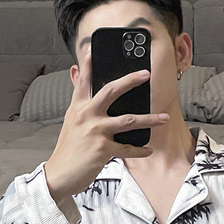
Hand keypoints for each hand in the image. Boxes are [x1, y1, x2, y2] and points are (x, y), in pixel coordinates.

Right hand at [44, 65, 168, 205]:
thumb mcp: (71, 123)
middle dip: (130, 80)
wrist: (59, 174)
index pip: (83, 81)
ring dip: (150, 119)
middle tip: (146, 74)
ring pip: (128, 120)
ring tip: (163, 118)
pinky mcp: (102, 148)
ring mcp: (95, 131)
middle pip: (111, 91)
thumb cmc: (68, 150)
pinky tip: (148, 149)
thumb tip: (80, 84)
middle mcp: (86, 115)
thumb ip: (80, 105)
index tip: (92, 49)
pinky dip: (139, 150)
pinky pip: (127, 148)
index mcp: (78, 108)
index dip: (88, 64)